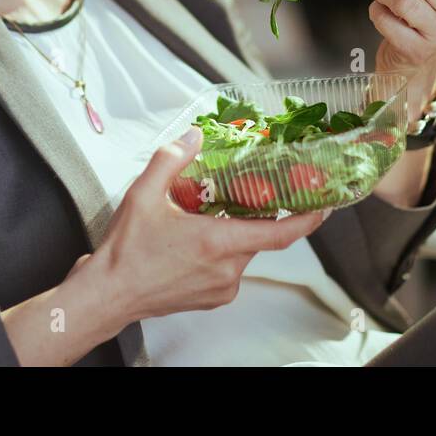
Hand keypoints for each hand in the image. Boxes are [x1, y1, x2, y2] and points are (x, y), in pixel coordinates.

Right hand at [85, 126, 324, 326]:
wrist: (108, 295)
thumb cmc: (126, 252)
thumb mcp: (144, 194)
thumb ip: (171, 159)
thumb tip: (193, 137)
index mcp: (218, 243)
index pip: (281, 233)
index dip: (310, 218)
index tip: (327, 204)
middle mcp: (226, 269)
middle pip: (260, 236)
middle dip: (258, 214)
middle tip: (249, 193)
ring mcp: (221, 288)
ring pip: (243, 252)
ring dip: (234, 232)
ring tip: (207, 216)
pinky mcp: (213, 298)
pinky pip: (230, 269)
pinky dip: (222, 251)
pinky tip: (196, 240)